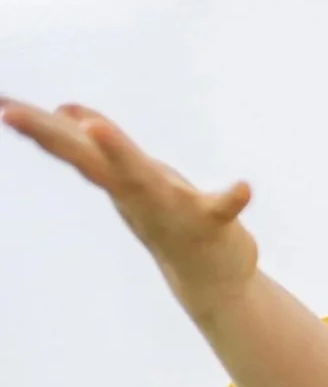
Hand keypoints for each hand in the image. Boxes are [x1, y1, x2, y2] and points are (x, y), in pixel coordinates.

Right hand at [2, 99, 257, 313]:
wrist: (212, 280)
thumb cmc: (173, 220)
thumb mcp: (135, 177)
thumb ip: (106, 145)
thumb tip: (68, 111)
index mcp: (120, 180)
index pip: (73, 149)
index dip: (38, 127)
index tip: (1, 105)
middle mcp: (138, 194)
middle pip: (89, 160)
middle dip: (51, 135)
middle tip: (8, 112)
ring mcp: (172, 209)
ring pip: (141, 179)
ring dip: (118, 155)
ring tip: (94, 128)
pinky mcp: (212, 225)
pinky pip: (221, 209)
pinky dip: (232, 198)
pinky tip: (244, 187)